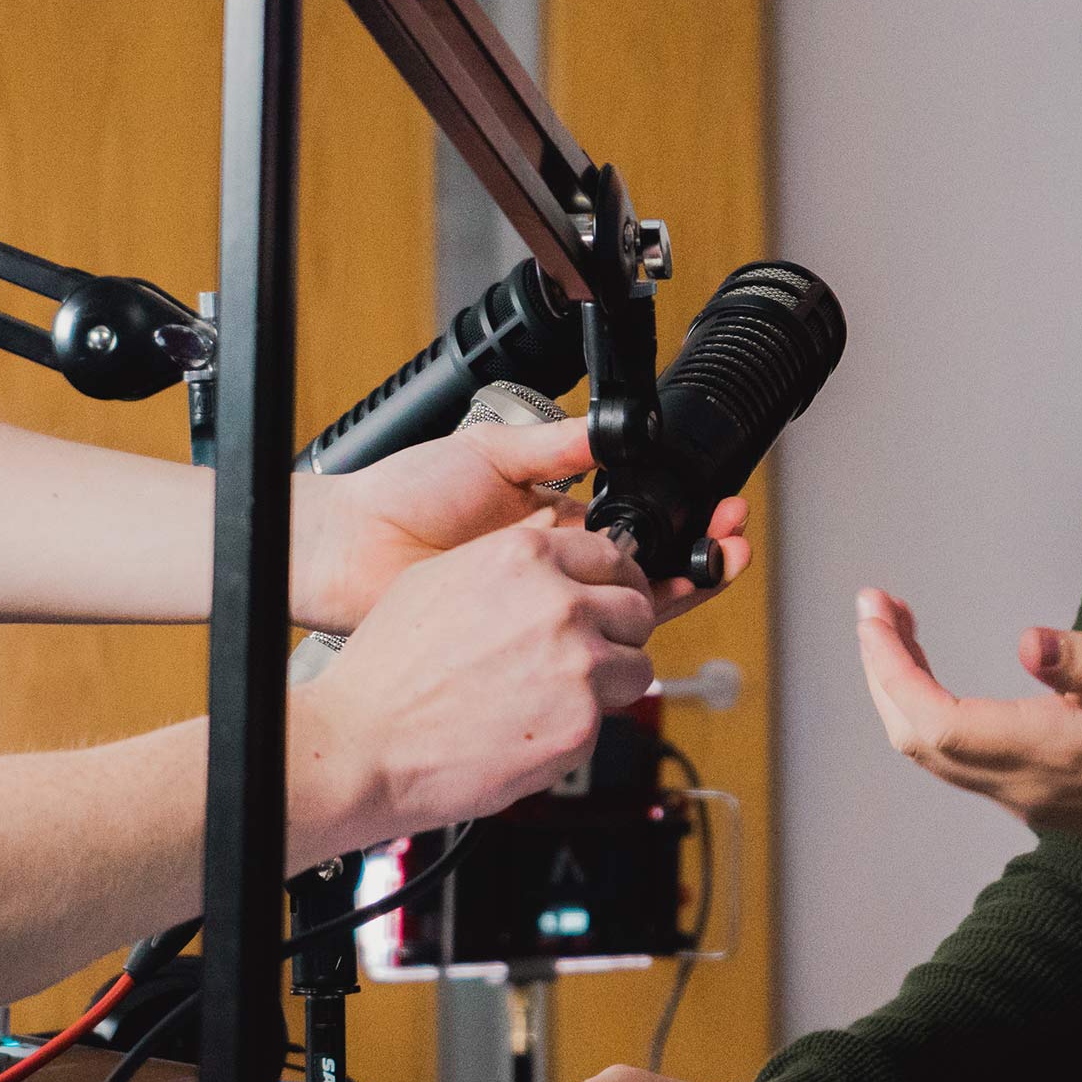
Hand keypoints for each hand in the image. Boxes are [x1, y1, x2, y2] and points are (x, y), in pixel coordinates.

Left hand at [294, 417, 750, 633]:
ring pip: (630, 611)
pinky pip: (588, 651)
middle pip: (644, 571)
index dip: (676, 518)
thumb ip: (554, 446)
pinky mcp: (524, 650)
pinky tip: (660, 606)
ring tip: (717, 562)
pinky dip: (631, 636)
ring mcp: (540, 612)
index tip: (714, 507)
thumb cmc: (402, 494)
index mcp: (548, 522)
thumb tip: (610, 430)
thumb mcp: (489, 453)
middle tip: (731, 536)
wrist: (350, 550)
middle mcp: (551, 569)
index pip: (631, 525)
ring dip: (680, 587)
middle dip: (696, 552)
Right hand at [301, 514, 657, 845]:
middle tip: (586, 652)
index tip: (605, 600)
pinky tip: (530, 726)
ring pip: (636, 665)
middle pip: (636, 607)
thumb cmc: (388, 670)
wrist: (366, 743)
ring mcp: (577, 664)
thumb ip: (510, 565)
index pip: (612, 554)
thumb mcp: (440, 579)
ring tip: (556, 695)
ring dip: (608, 681)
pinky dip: (578, 726)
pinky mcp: (581, 723)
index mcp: (525, 557)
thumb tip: (550, 556)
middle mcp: (559, 603)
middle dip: (618, 631)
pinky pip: (606, 719)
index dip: (610, 583)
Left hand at [854, 589, 1081, 851]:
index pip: (937, 720)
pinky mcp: (1031, 797)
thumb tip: (1028, 643)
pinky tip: (933, 673)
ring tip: (898, 626)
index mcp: (1049, 752)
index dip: (892, 669)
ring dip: (901, 690)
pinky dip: (928, 710)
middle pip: (917, 738)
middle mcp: (1023, 785)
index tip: (876, 613)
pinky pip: (956, 759)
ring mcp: (1023, 797)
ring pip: (932, 752)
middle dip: (882, 670)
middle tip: (876, 607)